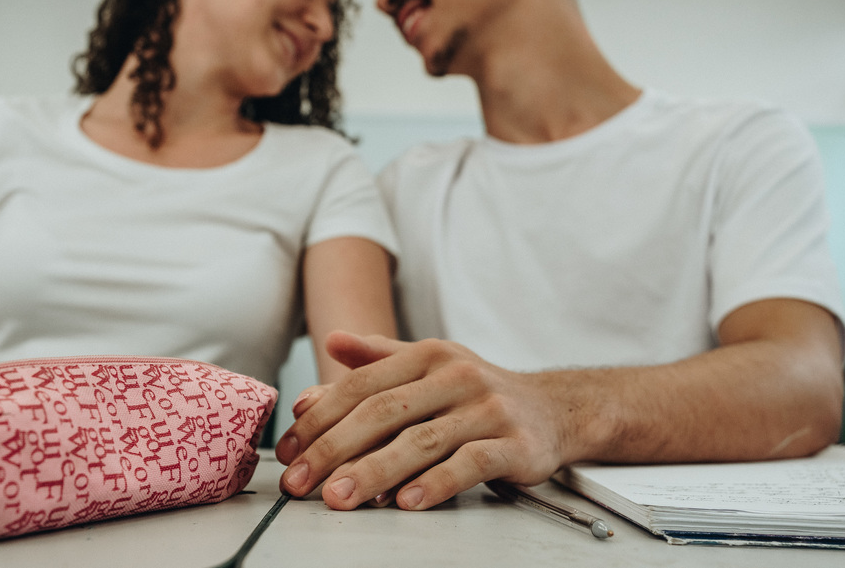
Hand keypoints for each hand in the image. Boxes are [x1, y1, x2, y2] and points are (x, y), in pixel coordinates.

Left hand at [276, 332, 569, 510]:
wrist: (554, 408)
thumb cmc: (479, 391)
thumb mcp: (429, 364)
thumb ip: (378, 358)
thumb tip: (330, 342)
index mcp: (428, 355)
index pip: (362, 386)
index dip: (320, 419)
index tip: (289, 450)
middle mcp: (457, 376)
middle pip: (384, 412)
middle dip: (335, 450)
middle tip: (302, 482)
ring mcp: (487, 409)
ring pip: (421, 441)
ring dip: (374, 472)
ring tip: (340, 497)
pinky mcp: (514, 444)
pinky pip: (470, 465)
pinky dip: (435, 484)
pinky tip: (406, 502)